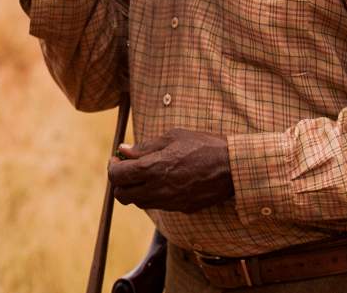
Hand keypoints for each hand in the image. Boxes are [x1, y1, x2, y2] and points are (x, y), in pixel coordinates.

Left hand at [108, 129, 234, 212]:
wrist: (233, 167)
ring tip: (146, 174)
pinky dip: (153, 195)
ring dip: (136, 190)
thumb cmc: (204, 146)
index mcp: (153, 168)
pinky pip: (158, 205)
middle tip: (127, 168)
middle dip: (120, 182)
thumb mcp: (173, 137)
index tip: (116, 159)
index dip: (113, 167)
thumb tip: (124, 150)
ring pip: (139, 203)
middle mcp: (157, 189)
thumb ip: (145, 146)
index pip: (117, 176)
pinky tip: (164, 181)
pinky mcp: (181, 208)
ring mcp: (169, 202)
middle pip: (122, 195)